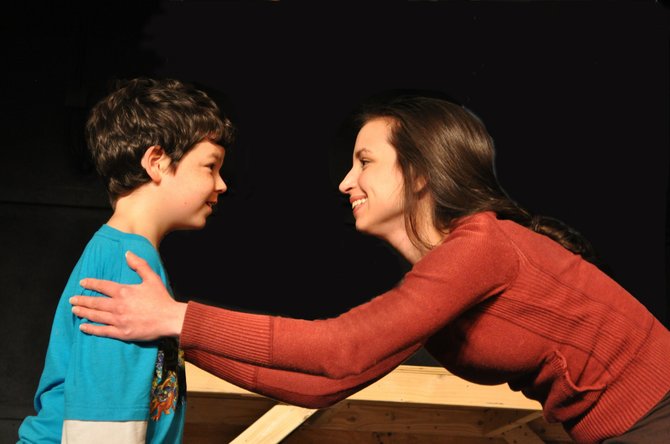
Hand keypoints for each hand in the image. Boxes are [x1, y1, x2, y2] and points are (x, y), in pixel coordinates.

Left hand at [70, 250, 186, 340]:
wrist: (169, 318)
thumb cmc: (161, 298)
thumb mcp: (152, 278)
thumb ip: (139, 264)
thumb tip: (127, 253)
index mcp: (124, 291)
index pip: (102, 286)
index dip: (91, 283)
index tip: (82, 282)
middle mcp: (118, 305)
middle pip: (95, 302)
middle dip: (82, 299)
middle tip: (72, 299)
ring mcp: (119, 320)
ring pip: (96, 315)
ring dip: (83, 312)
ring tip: (74, 310)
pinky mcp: (122, 333)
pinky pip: (102, 330)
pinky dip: (91, 329)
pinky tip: (83, 326)